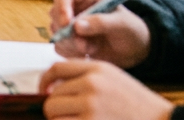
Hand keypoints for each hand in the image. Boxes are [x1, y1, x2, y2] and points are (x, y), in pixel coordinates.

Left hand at [39, 61, 173, 119]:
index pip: (56, 69)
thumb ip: (86, 76)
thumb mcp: (114, 78)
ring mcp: (91, 105)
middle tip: (67, 116)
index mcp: (97, 69)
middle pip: (52, 95)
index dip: (45, 81)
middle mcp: (91, 84)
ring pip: (53, 112)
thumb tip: (53, 85)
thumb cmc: (138, 105)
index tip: (44, 92)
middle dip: (55, 108)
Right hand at [50, 0, 151, 66]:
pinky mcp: (70, 41)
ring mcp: (70, 25)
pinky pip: (60, 46)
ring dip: (71, 44)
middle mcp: (74, 8)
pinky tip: (88, 54)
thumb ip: (101, 22)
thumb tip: (77, 26)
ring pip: (55, 32)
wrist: (136, 51)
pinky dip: (71, 53)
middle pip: (55, 13)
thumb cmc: (132, 30)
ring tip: (92, 49)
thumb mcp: (122, 24)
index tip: (67, 23)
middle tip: (84, 44)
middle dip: (66, 31)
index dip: (61, 5)